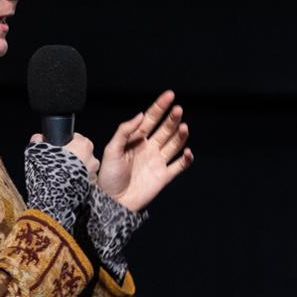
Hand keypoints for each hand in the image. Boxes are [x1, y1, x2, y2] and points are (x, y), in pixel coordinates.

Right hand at [30, 132, 99, 179]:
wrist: (52, 193)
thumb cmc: (48, 170)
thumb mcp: (38, 150)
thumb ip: (38, 140)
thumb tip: (37, 138)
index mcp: (83, 145)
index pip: (77, 138)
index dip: (67, 142)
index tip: (61, 147)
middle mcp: (92, 158)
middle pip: (83, 153)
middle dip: (74, 156)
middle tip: (60, 162)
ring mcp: (93, 173)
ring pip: (85, 167)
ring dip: (77, 169)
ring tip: (63, 173)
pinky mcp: (91, 185)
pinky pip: (85, 179)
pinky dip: (79, 179)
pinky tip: (67, 182)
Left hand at [96, 91, 193, 211]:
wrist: (112, 201)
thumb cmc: (108, 176)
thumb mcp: (111, 149)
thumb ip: (124, 131)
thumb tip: (141, 115)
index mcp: (136, 139)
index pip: (151, 119)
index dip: (160, 106)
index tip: (169, 95)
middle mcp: (149, 148)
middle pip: (165, 129)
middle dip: (172, 118)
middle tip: (178, 109)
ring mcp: (158, 162)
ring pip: (174, 144)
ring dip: (180, 135)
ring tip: (184, 127)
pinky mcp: (164, 176)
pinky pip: (179, 166)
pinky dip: (186, 159)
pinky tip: (187, 152)